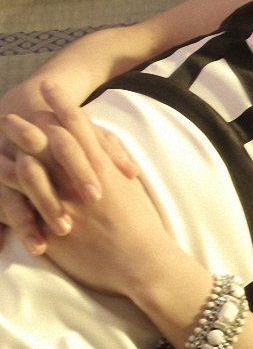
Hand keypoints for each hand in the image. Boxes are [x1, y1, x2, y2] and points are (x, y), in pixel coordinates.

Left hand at [1, 88, 176, 297]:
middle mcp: (80, 179)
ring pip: (29, 167)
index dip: (62, 104)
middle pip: (47, 141)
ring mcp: (63, 202)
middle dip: (28, 124)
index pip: (79, 126)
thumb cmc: (142, 226)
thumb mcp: (130, 188)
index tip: (49, 87)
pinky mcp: (51, 225)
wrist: (141, 262)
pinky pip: (22, 205)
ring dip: (12, 153)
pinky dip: (10, 190)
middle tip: (11, 115)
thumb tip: (102, 149)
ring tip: (0, 142)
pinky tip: (1, 178)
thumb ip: (113, 165)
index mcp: (103, 168)